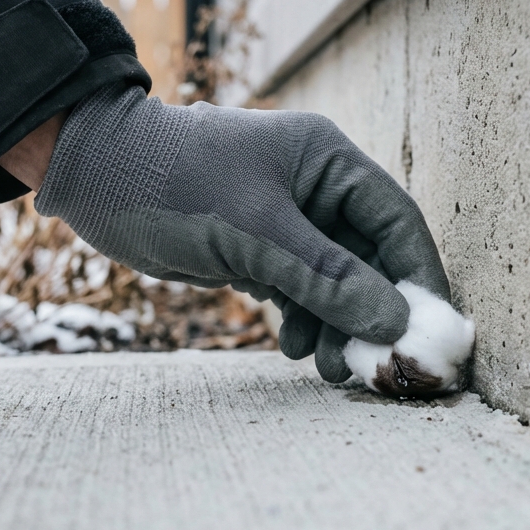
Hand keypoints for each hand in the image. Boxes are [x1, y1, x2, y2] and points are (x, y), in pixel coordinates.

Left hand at [34, 84, 450, 381]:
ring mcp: (288, 221)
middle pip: (370, 259)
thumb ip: (327, 278)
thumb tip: (393, 321)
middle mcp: (316, 188)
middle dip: (373, 314)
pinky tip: (295, 351)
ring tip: (331, 369)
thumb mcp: (257, 233)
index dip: (419, 276)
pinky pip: (301, 292)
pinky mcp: (259, 250)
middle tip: (378, 366)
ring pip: (335, 283)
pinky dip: (305, 322)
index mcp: (328, 160)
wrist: (96, 178)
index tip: (434, 330)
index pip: (397, 220)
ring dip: (338, 327)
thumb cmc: (177, 183)